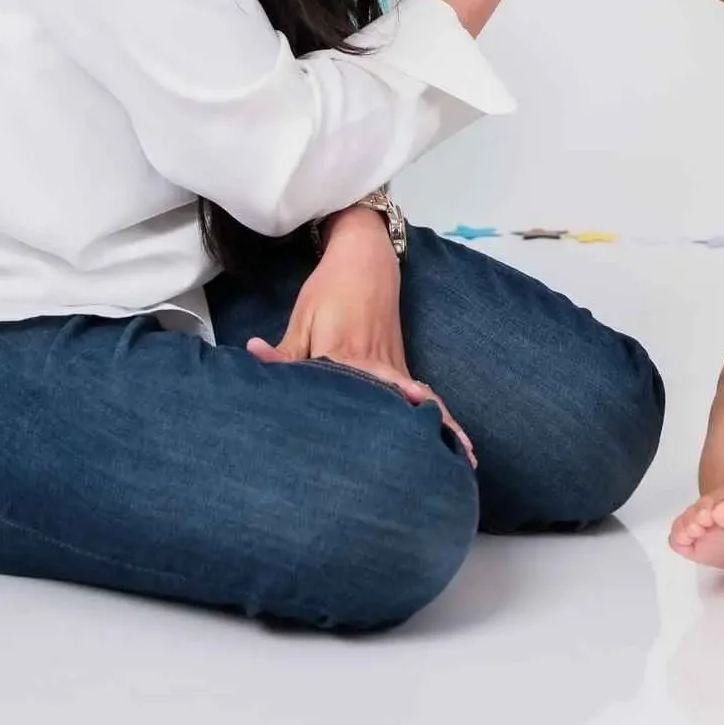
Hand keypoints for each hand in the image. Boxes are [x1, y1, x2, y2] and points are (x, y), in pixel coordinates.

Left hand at [246, 209, 475, 466]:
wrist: (365, 260)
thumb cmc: (330, 290)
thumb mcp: (302, 319)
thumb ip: (284, 352)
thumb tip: (255, 360)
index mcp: (350, 353)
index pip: (358, 391)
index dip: (370, 413)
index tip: (386, 437)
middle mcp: (379, 363)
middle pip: (400, 403)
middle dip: (420, 431)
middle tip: (437, 464)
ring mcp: (395, 364)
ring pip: (422, 400)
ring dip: (443, 426)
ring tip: (468, 458)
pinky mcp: (400, 365)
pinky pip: (424, 395)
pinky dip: (441, 414)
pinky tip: (456, 438)